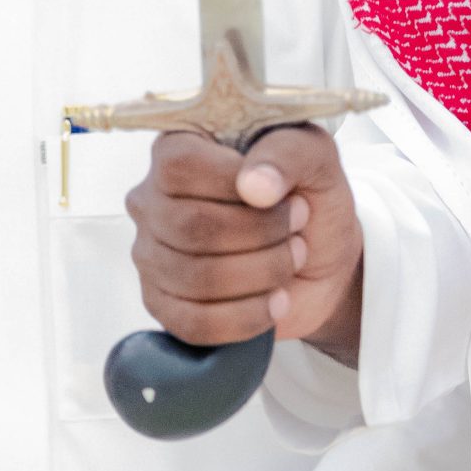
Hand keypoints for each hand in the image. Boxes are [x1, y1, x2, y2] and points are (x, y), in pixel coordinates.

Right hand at [126, 124, 363, 363]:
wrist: (319, 260)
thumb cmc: (308, 198)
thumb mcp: (314, 157)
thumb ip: (288, 153)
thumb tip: (254, 185)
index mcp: (177, 148)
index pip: (180, 165)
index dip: (234, 184)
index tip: (282, 196)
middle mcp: (152, 200)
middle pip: (191, 225)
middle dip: (262, 235)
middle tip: (295, 231)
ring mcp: (151, 255)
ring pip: (196, 278)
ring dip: (263, 273)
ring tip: (290, 260)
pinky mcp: (162, 304)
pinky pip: (193, 322)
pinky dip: (247, 317)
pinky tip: (275, 301)